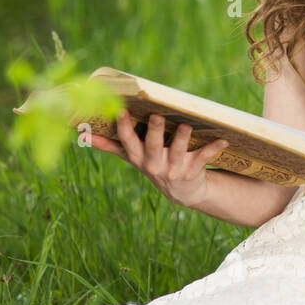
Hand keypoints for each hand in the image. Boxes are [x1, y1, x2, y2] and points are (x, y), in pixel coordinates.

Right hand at [85, 110, 229, 207]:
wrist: (182, 192)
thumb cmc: (153, 165)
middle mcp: (153, 165)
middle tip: (158, 116)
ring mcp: (173, 169)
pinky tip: (223, 139)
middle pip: (153, 146)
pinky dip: (214, 148)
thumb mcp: (132, 157)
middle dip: (156, 132)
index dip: (124, 128)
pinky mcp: (192, 171)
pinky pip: (203, 158)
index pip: (127, 142)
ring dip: (183, 139)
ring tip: (187, 125)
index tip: (120, 111)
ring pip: (178, 152)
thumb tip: (80, 135)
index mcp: (138, 158)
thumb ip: (109, 145)